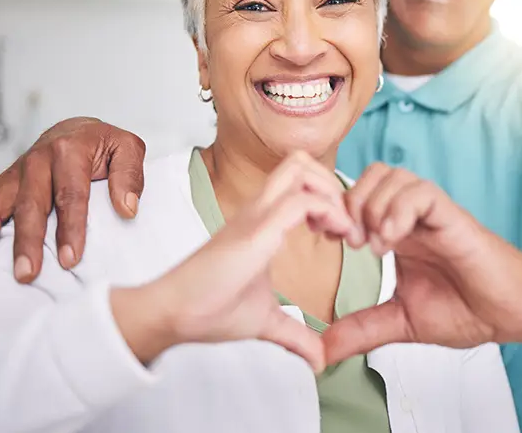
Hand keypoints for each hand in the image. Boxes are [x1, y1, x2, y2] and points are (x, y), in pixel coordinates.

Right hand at [0, 117, 145, 282]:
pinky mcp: (5, 185)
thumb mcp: (128, 148)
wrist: (78, 130)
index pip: (70, 194)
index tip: (70, 257)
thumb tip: (126, 207)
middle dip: (29, 241)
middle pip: (31, 204)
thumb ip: (129, 175)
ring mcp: (17, 173)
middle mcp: (38, 160)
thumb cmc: (103, 144)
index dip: (70, 228)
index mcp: (69, 149)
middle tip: (30, 272)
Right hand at [112, 151, 356, 371]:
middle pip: (301, 161)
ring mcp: (257, 215)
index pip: (300, 180)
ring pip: (301, 168)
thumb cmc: (210, 310)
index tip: (342, 235)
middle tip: (346, 225)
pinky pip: (300, 201)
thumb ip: (296, 334)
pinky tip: (334, 239)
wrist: (175, 315)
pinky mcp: (256, 231)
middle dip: (334, 184)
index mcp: (262, 221)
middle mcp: (260, 209)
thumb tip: (320, 360)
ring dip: (333, 193)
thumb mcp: (266, 320)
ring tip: (342, 231)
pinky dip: (328, 212)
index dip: (329, 197)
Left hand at [325, 163, 521, 363]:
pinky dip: (398, 210)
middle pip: (371, 175)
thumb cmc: (467, 310)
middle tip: (352, 243)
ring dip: (372, 206)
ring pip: (392, 176)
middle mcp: (412, 217)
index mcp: (397, 233)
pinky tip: (392, 241)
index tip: (327, 240)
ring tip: (374, 246)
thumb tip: (322, 352)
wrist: (513, 315)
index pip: (358, 194)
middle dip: (350, 203)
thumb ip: (362, 330)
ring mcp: (432, 215)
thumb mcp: (401, 322)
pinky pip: (421, 192)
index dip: (336, 208)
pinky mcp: (453, 217)